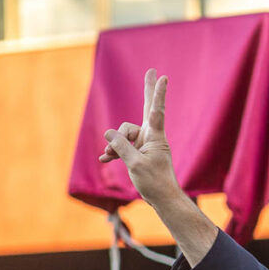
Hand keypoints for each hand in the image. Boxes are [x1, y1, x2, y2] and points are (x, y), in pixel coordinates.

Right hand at [100, 69, 182, 206]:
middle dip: (148, 90)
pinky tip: (105, 159)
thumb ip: (121, 146)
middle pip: (147, 108)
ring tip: (107, 157)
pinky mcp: (139, 152)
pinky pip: (123, 146)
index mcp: (155, 137)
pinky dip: (114, 152)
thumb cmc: (153, 182)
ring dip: (114, 144)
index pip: (156, 111)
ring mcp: (145, 144)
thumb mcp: (135, 163)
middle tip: (153, 71)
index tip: (164, 78)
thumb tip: (108, 133)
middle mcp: (151, 136)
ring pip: (124, 134)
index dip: (158, 94)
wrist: (162, 198)